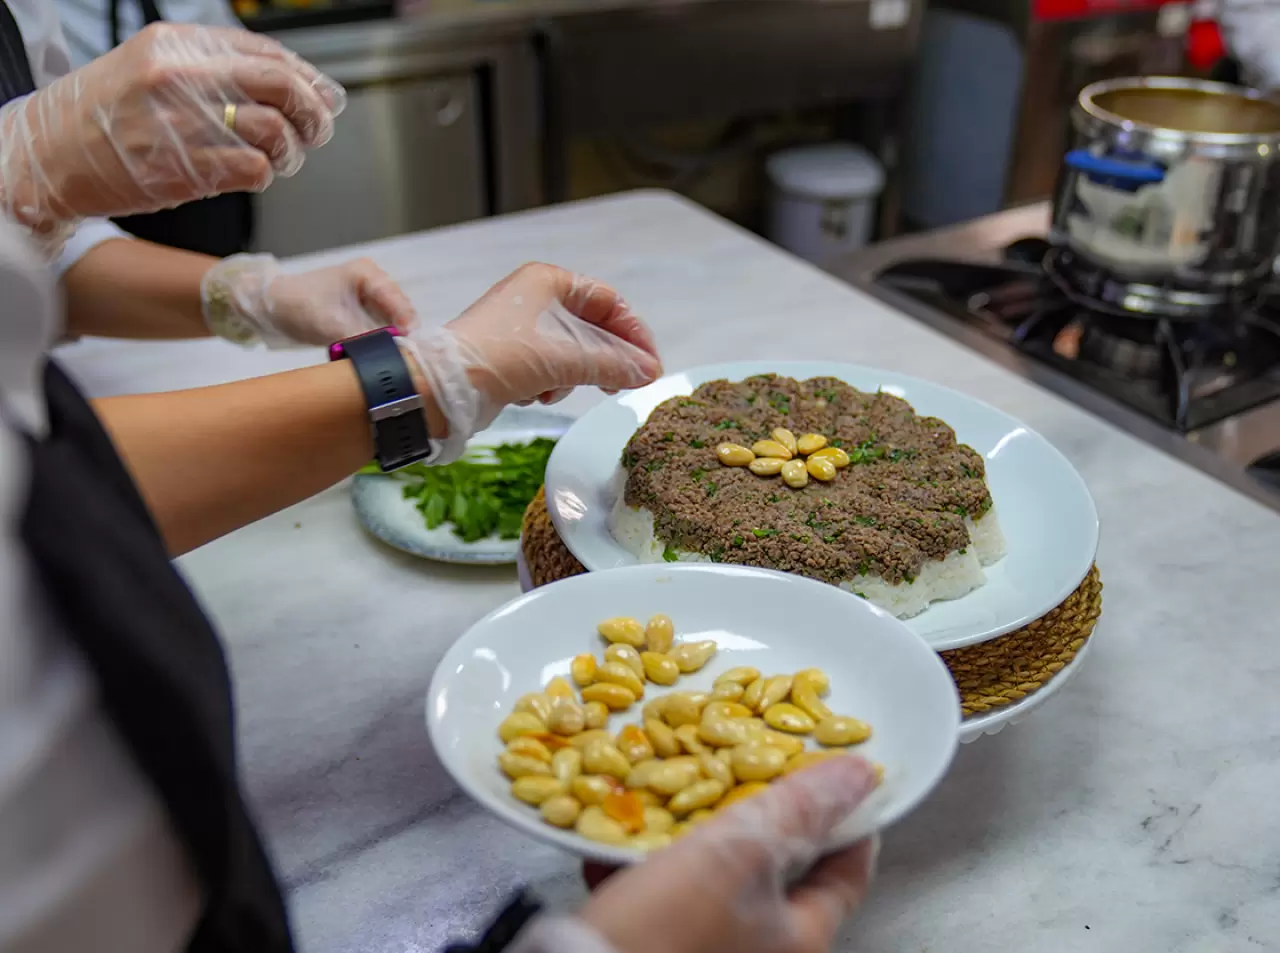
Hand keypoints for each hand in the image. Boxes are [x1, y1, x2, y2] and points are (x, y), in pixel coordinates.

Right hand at [0, 23, 343, 251]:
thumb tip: (300, 82)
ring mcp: (182, 124)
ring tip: (282, 158)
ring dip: (291, 151)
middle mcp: (181, 78)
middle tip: (317, 130)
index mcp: (176, 44)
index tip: (322, 95)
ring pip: (275, 132)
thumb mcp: (153, 66)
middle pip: (280, 86)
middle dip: (313, 112)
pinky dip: (266, 174)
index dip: (307, 77)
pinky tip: (254, 173)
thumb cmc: (107, 115)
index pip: (266, 52)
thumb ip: (218, 68)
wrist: (49, 154)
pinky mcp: (185, 169)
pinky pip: (254, 170)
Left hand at [201, 254, 415, 347]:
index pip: (399, 301)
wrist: (270, 307)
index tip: (407, 347)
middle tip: (400, 357)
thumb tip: (390, 356)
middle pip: (400, 313)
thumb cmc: (298, 305)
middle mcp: (373, 283)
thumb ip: (364, 339)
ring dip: (389, 341)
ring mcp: (368, 298)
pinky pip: (379, 330)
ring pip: (391, 323)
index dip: (406, 325)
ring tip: (388, 358)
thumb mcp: (332, 324)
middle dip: (400, 334)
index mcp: (368, 274)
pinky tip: (376, 354)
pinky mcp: (361, 313)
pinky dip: (378, 343)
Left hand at [401, 263, 662, 461]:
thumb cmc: (502, 356)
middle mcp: (536, 298)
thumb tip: (648, 372)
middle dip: (604, 360)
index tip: (649, 365)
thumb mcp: (567, 358)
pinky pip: (549, 368)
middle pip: (593, 329)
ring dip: (573, 376)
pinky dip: (549, 384)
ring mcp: (522, 327)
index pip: (609, 302)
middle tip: (622, 385)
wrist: (445, 386)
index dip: (634, 334)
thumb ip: (614, 363)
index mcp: (549, 281)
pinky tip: (535, 394)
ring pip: (572, 353)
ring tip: (558, 389)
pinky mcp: (511, 355)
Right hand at [578, 756, 879, 952]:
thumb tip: (859, 775)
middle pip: (777, 865)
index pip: (848, 867)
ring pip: (713, 875)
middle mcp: (763, 952)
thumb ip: (798, 809)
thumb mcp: (737, 854)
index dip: (845, 813)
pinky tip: (615, 837)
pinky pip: (661, 894)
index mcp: (801, 939)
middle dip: (750, 811)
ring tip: (667, 792)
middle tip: (738, 767)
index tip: (833, 772)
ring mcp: (709, 949)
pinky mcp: (658, 946)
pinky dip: (642, 862)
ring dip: (688, 831)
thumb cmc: (664, 935)